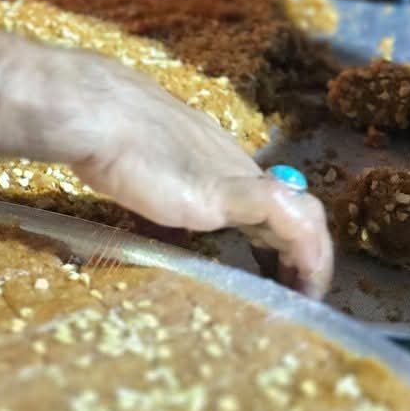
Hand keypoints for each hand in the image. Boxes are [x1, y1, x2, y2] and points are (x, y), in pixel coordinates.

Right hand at [52, 56, 333, 298]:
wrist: (98, 113)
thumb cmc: (106, 135)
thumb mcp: (139, 169)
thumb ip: (157, 191)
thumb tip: (151, 210)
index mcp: (215, 159)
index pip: (262, 200)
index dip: (274, 239)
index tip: (270, 275)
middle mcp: (235, 166)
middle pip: (289, 210)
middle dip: (299, 256)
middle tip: (296, 295)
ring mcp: (235, 177)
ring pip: (300, 216)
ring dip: (311, 261)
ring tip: (304, 297)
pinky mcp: (228, 192)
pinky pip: (287, 218)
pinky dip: (305, 254)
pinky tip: (302, 283)